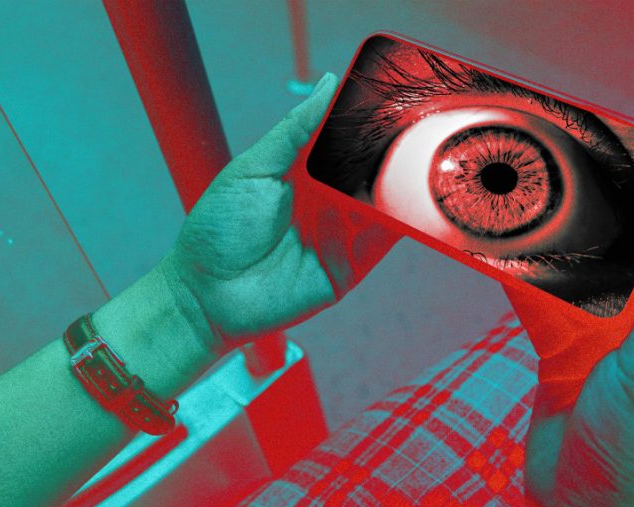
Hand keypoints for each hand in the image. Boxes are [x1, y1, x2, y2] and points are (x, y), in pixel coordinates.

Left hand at [158, 73, 399, 352]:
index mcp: (306, 171)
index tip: (396, 97)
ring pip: (386, 201)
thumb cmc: (218, 229)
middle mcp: (329, 199)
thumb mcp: (254, 168)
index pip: (348, 140)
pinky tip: (417, 198)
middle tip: (422, 125)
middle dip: (395, 150)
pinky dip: (404, 220)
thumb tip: (329, 83)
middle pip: (372, 169)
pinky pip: (384, 239)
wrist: (206, 295)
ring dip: (405, 181)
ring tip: (426, 157)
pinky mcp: (351, 265)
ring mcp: (342, 232)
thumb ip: (295, 129)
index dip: (370, 121)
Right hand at [507, 216, 633, 506]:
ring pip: (582, 292)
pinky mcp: (567, 364)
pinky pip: (550, 317)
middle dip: (597, 244)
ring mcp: (606, 354)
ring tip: (534, 220)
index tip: (626, 178)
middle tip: (566, 193)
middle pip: (623, 275)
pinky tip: (514, 263)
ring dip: (560, 266)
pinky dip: (533, 293)